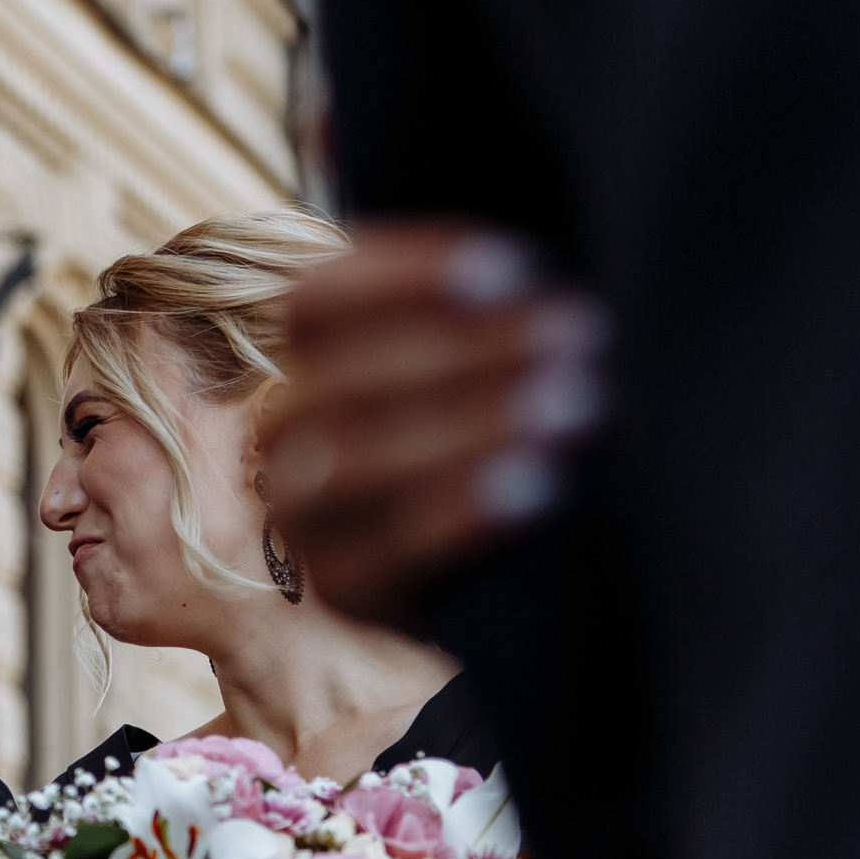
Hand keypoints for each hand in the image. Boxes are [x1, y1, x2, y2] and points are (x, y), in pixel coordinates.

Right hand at [267, 224, 607, 624]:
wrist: (484, 573)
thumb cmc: (494, 436)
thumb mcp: (482, 364)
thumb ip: (480, 315)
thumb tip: (516, 276)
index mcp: (309, 359)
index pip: (317, 301)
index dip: (406, 278)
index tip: (512, 269)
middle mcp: (287, 433)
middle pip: (341, 380)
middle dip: (462, 352)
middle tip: (572, 337)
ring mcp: (306, 515)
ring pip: (348, 463)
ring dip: (463, 426)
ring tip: (567, 406)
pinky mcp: (345, 588)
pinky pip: (382, 553)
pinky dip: (454, 514)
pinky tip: (534, 484)